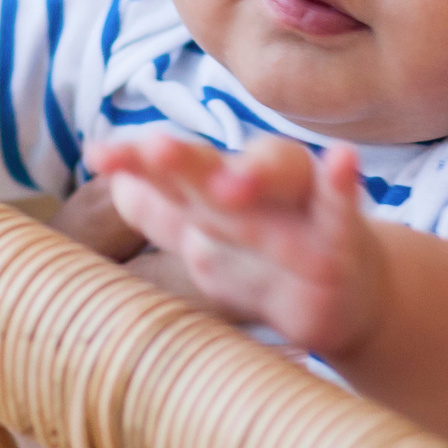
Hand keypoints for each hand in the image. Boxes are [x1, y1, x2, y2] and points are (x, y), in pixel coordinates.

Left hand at [87, 132, 383, 357]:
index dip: (140, 163)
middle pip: (220, 171)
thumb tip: (114, 185)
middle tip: (157, 150)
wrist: (347, 297)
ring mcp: (303, 210)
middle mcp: (258, 190)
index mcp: (221, 189)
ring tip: (233, 179)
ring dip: (257, 175)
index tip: (100, 156)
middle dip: (188, 161)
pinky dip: (341, 184)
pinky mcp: (344, 238)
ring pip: (280, 183)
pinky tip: (343, 159)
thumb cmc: (270, 258)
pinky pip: (342, 208)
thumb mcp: (213, 240)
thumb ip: (165, 214)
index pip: (176, 173)